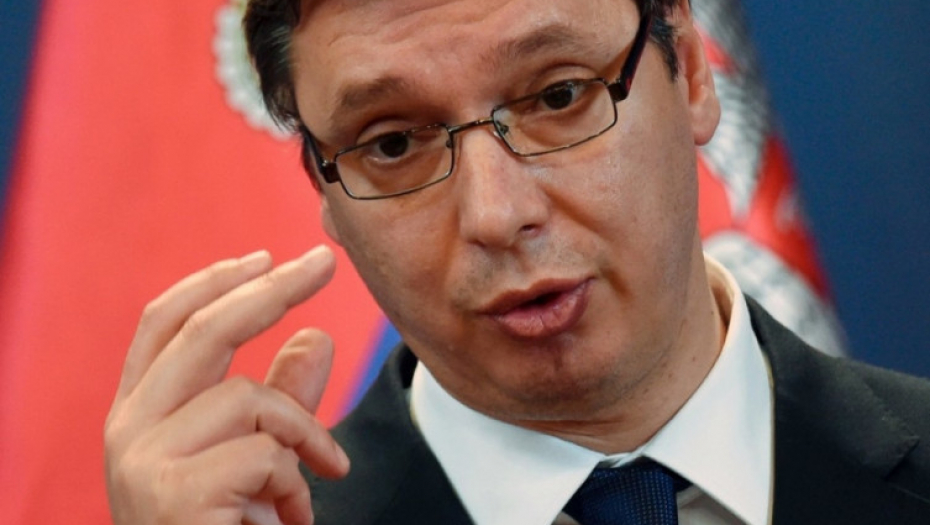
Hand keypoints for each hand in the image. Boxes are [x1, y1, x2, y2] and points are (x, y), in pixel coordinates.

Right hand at [104, 246, 349, 524]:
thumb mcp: (257, 461)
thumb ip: (283, 400)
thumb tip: (317, 337)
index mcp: (137, 414)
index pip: (162, 323)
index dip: (212, 282)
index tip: (264, 257)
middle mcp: (127, 430)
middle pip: (202, 329)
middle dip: (271, 288)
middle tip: (325, 262)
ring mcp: (144, 461)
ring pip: (249, 397)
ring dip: (301, 437)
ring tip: (313, 480)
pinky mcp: (177, 493)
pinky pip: (267, 452)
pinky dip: (297, 481)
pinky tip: (289, 518)